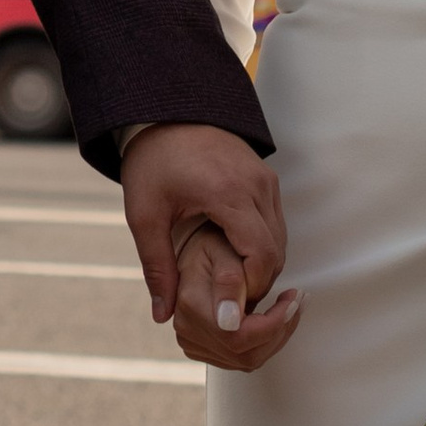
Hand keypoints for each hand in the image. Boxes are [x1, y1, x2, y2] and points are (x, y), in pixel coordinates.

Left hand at [121, 121, 286, 328]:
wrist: (165, 110)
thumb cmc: (152, 161)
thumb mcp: (145, 214)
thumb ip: (156, 266)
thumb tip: (162, 315)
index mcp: (229, 193)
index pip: (262, 255)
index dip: (252, 289)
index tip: (230, 308)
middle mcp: (256, 184)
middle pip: (276, 251)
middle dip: (259, 282)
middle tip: (230, 302)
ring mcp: (264, 178)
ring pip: (280, 238)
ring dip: (263, 265)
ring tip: (231, 283)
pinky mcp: (265, 176)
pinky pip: (276, 221)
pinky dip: (264, 245)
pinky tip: (236, 257)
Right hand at [168, 221, 303, 371]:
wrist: (196, 252)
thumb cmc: (211, 245)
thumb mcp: (222, 248)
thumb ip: (229, 279)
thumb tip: (230, 317)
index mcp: (191, 305)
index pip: (238, 336)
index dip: (272, 324)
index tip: (291, 300)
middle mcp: (188, 331)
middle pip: (246, 355)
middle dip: (280, 330)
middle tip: (297, 302)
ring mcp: (195, 343)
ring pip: (248, 360)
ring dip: (277, 336)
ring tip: (291, 308)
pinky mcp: (205, 349)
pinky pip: (243, 358)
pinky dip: (266, 341)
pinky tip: (276, 319)